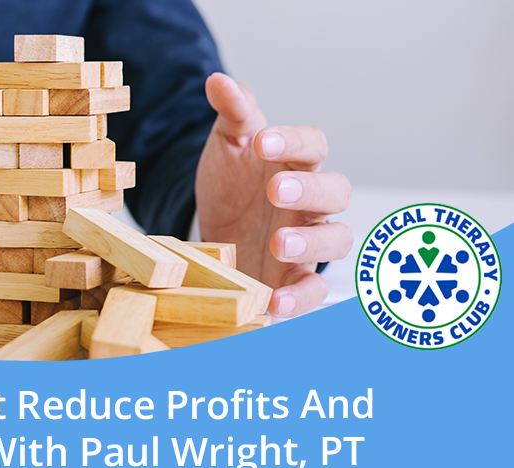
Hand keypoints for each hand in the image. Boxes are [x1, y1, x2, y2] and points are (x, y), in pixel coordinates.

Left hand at [196, 73, 352, 317]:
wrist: (216, 226)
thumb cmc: (233, 183)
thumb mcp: (228, 145)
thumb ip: (232, 113)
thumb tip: (218, 80)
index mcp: (296, 163)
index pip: (314, 146)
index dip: (294, 142)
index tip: (262, 142)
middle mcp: (310, 203)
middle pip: (335, 192)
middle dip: (309, 191)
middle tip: (274, 191)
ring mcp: (307, 241)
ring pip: (335, 240)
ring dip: (310, 243)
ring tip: (276, 243)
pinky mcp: (294, 277)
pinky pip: (311, 290)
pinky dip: (298, 299)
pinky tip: (273, 302)